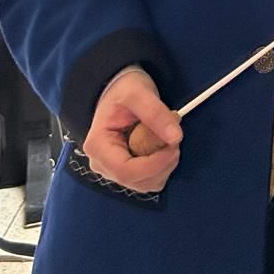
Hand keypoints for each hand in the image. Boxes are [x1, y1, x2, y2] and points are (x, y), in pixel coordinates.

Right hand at [88, 68, 182, 189]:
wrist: (119, 90)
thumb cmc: (123, 90)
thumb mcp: (138, 93)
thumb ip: (155, 113)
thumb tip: (175, 137)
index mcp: (98, 146)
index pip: (126, 171)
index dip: (154, 164)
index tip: (174, 147)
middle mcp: (103, 164)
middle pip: (138, 181)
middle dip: (163, 163)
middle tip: (173, 137)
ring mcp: (114, 170)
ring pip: (147, 183)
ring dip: (164, 164)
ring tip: (165, 137)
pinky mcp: (128, 170)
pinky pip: (150, 178)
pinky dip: (162, 165)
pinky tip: (161, 145)